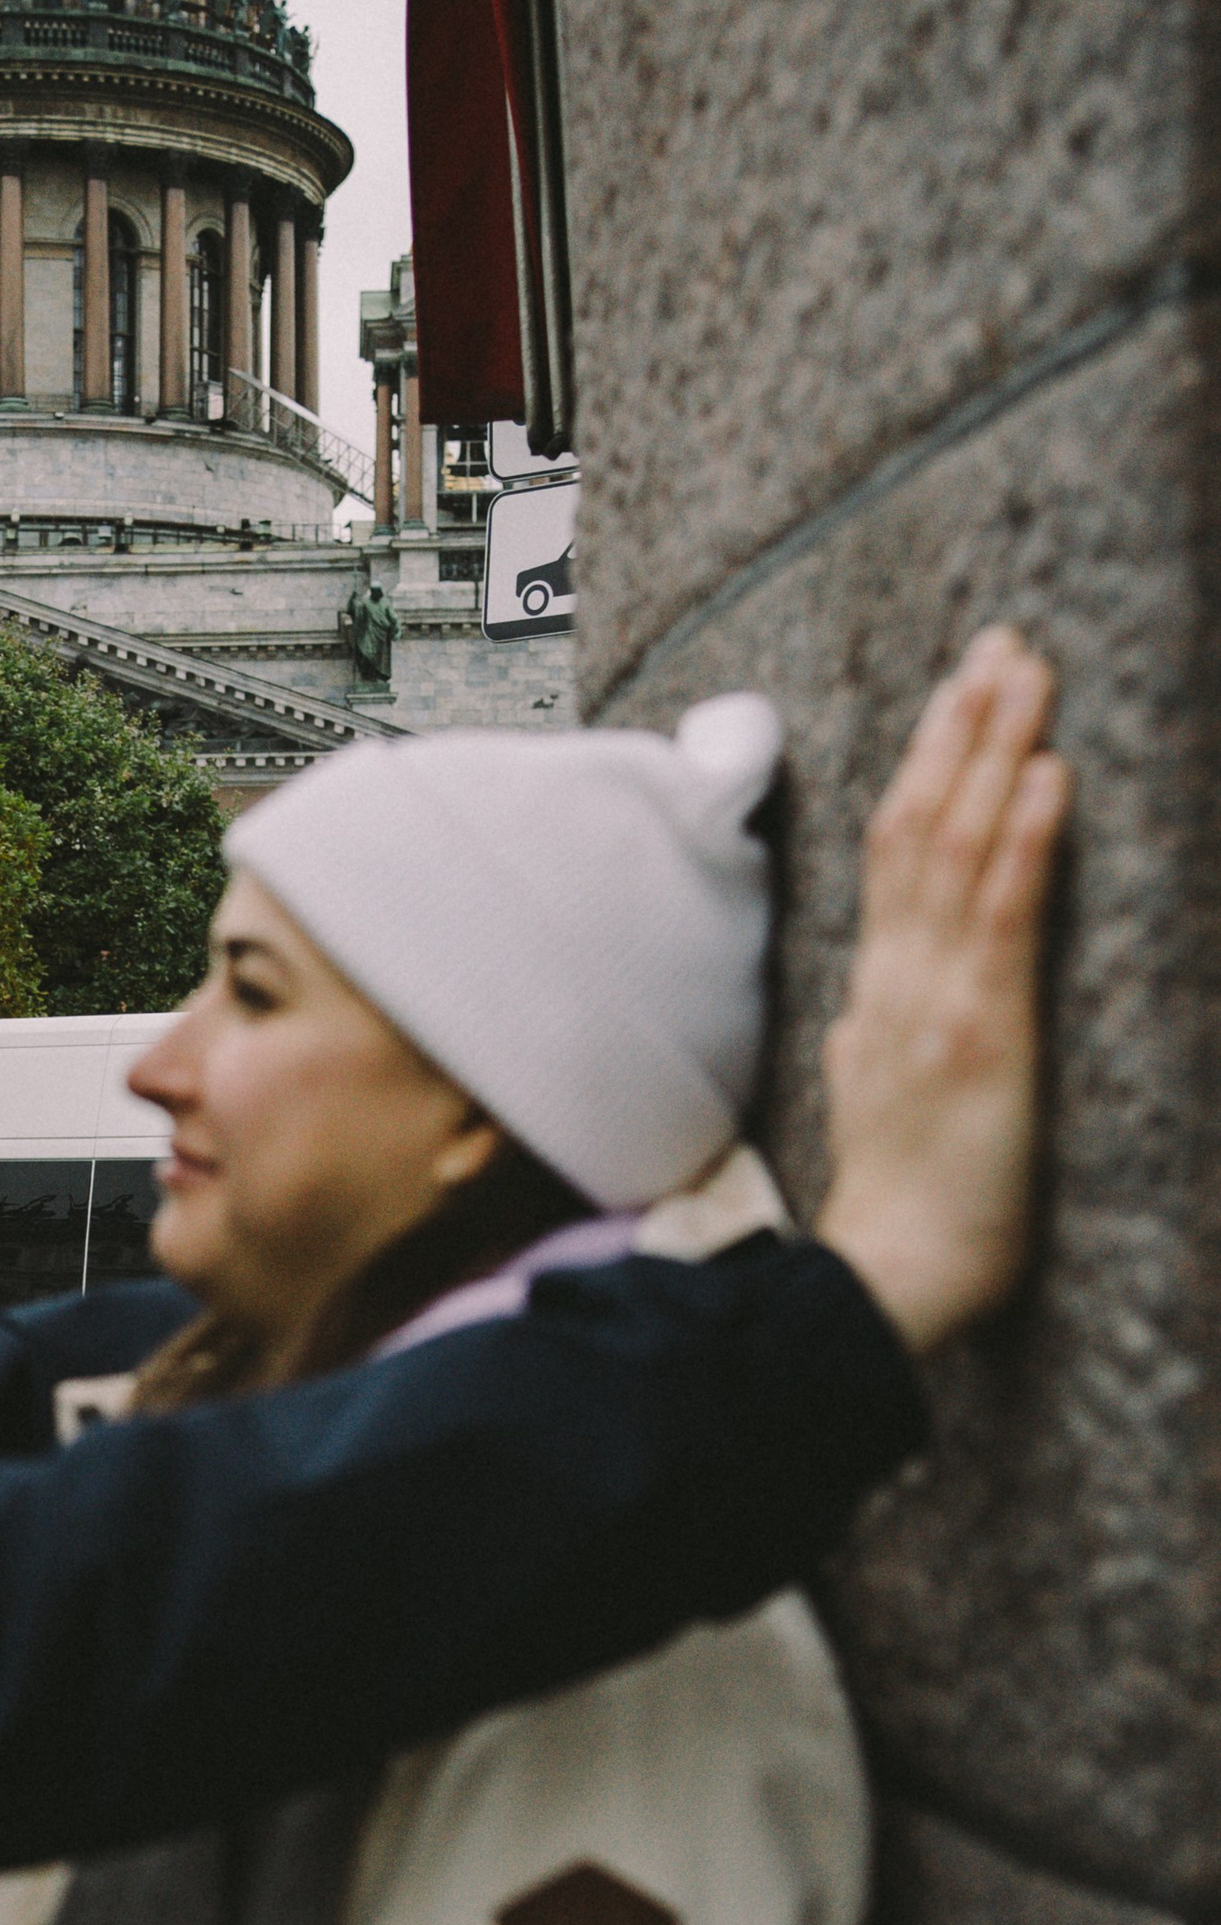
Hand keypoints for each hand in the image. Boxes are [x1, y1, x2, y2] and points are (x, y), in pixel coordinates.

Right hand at [815, 626, 1069, 1354]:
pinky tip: (1049, 775)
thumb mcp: (876, 1097)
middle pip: (919, 824)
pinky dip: (1024, 838)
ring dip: (995, 752)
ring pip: (956, 848)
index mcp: (876, 992)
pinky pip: (1001, 917)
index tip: (960, 692)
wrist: (892, 1281)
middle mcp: (898, 979)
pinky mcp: (982, 1033)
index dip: (927, 765)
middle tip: (999, 643)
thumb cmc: (903, 1212)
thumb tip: (875, 1000)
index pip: (896, 854)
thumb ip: (877, 1034)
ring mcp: (934, 999)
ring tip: (1027, 673)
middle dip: (961, 727)